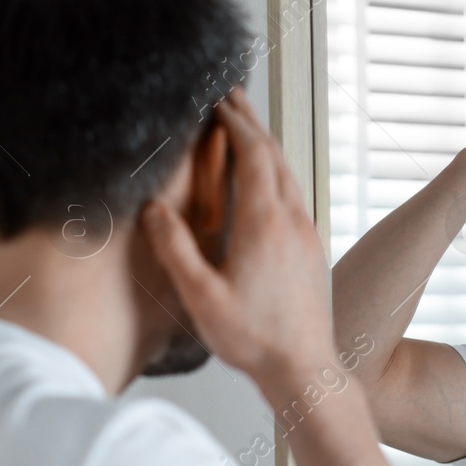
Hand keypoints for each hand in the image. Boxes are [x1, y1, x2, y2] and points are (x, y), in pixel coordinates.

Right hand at [142, 87, 335, 392]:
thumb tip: (153, 209)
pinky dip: (278, 172)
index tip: (219, 102)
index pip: (254, 153)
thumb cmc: (254, 338)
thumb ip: (176, 249)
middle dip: (252, 122)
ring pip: (289, 173)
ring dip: (268, 145)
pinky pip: (296, 195)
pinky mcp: (313, 249)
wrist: (304, 367)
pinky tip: (267, 182)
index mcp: (264, 223)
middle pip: (275, 154)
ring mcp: (307, 233)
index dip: (235, 123)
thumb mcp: (201, 297)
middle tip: (233, 97)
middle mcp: (292, 220)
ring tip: (248, 128)